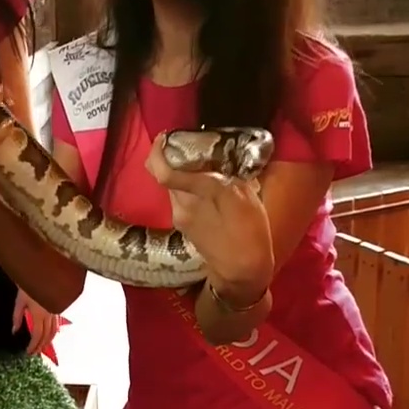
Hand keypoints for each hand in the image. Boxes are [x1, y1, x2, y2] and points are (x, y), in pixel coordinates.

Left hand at [13, 289, 59, 355]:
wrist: (41, 271)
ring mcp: (55, 311)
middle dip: (41, 346)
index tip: (29, 352)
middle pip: (47, 335)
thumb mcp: (19, 301)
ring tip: (42, 346)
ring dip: (48, 340)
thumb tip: (15, 330)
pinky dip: (53, 331)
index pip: (37, 335)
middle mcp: (49, 315)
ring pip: (54, 330)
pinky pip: (56, 323)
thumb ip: (17, 317)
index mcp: (39, 314)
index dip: (33, 345)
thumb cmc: (29, 284)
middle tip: (35, 353)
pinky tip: (50, 333)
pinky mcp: (57, 306)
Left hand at [146, 133, 273, 299]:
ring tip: (203, 168)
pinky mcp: (182, 225)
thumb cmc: (251, 233)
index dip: (158, 152)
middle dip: (172, 158)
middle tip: (190, 147)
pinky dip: (187, 189)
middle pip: (165, 175)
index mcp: (201, 194)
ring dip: (180, 174)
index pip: (165, 172)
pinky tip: (206, 189)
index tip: (163, 137)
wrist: (241, 271)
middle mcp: (183, 205)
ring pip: (171, 187)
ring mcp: (180, 217)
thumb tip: (222, 160)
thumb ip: (230, 175)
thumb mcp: (248, 197)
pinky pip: (179, 199)